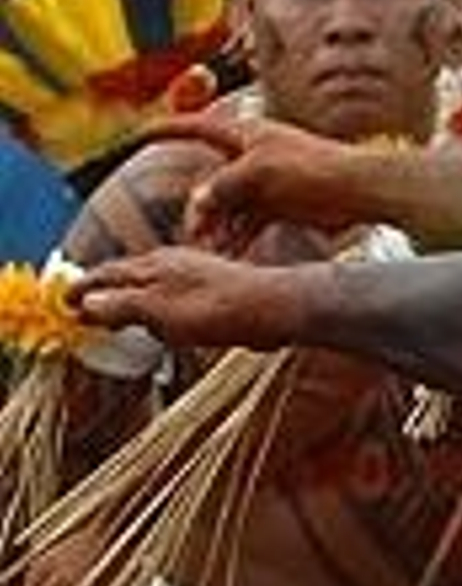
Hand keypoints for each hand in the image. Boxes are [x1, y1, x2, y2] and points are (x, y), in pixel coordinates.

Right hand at [72, 247, 303, 349]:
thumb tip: (88, 305)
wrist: (274, 306)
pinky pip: (176, 297)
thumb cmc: (216, 309)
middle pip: (128, 276)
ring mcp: (196, 273)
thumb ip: (122, 307)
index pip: (107, 273)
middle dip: (105, 292)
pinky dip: (160, 309)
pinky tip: (169, 323)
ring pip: (153, 285)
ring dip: (133, 300)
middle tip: (84, 309)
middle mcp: (173, 262)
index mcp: (153, 265)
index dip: (83, 288)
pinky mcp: (216, 288)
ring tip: (119, 318)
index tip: (63, 301)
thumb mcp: (160, 312)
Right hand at [143, 115, 368, 248]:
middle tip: (193, 235)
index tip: (141, 135)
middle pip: (210, 180)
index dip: (168, 129)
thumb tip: (197, 204)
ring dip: (217, 229)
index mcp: (246, 135)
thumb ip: (224, 186)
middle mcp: (252, 156)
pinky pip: (248, 223)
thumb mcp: (261, 173)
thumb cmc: (314, 170)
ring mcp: (265, 182)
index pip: (198, 126)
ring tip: (209, 253)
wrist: (359, 189)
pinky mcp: (279, 205)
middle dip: (198, 208)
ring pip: (228, 207)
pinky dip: (238, 238)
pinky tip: (228, 257)